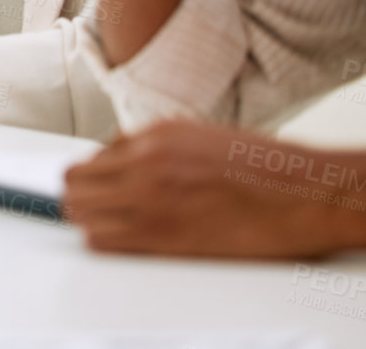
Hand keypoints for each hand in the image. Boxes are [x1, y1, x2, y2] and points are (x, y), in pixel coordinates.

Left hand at [64, 120, 363, 257]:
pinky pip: (102, 241)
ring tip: (106, 225)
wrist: (304, 193)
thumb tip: (125, 160)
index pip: (93, 156)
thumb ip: (157, 147)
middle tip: (93, 207)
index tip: (98, 188)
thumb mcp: (199, 137)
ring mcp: (149, 196)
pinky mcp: (160, 233)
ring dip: (88, 219)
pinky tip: (121, 242)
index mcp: (155, 135)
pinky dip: (104, 243)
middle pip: (74, 181)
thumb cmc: (264, 170)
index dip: (95, 176)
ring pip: (79, 210)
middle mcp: (144, 161)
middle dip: (81, 195)